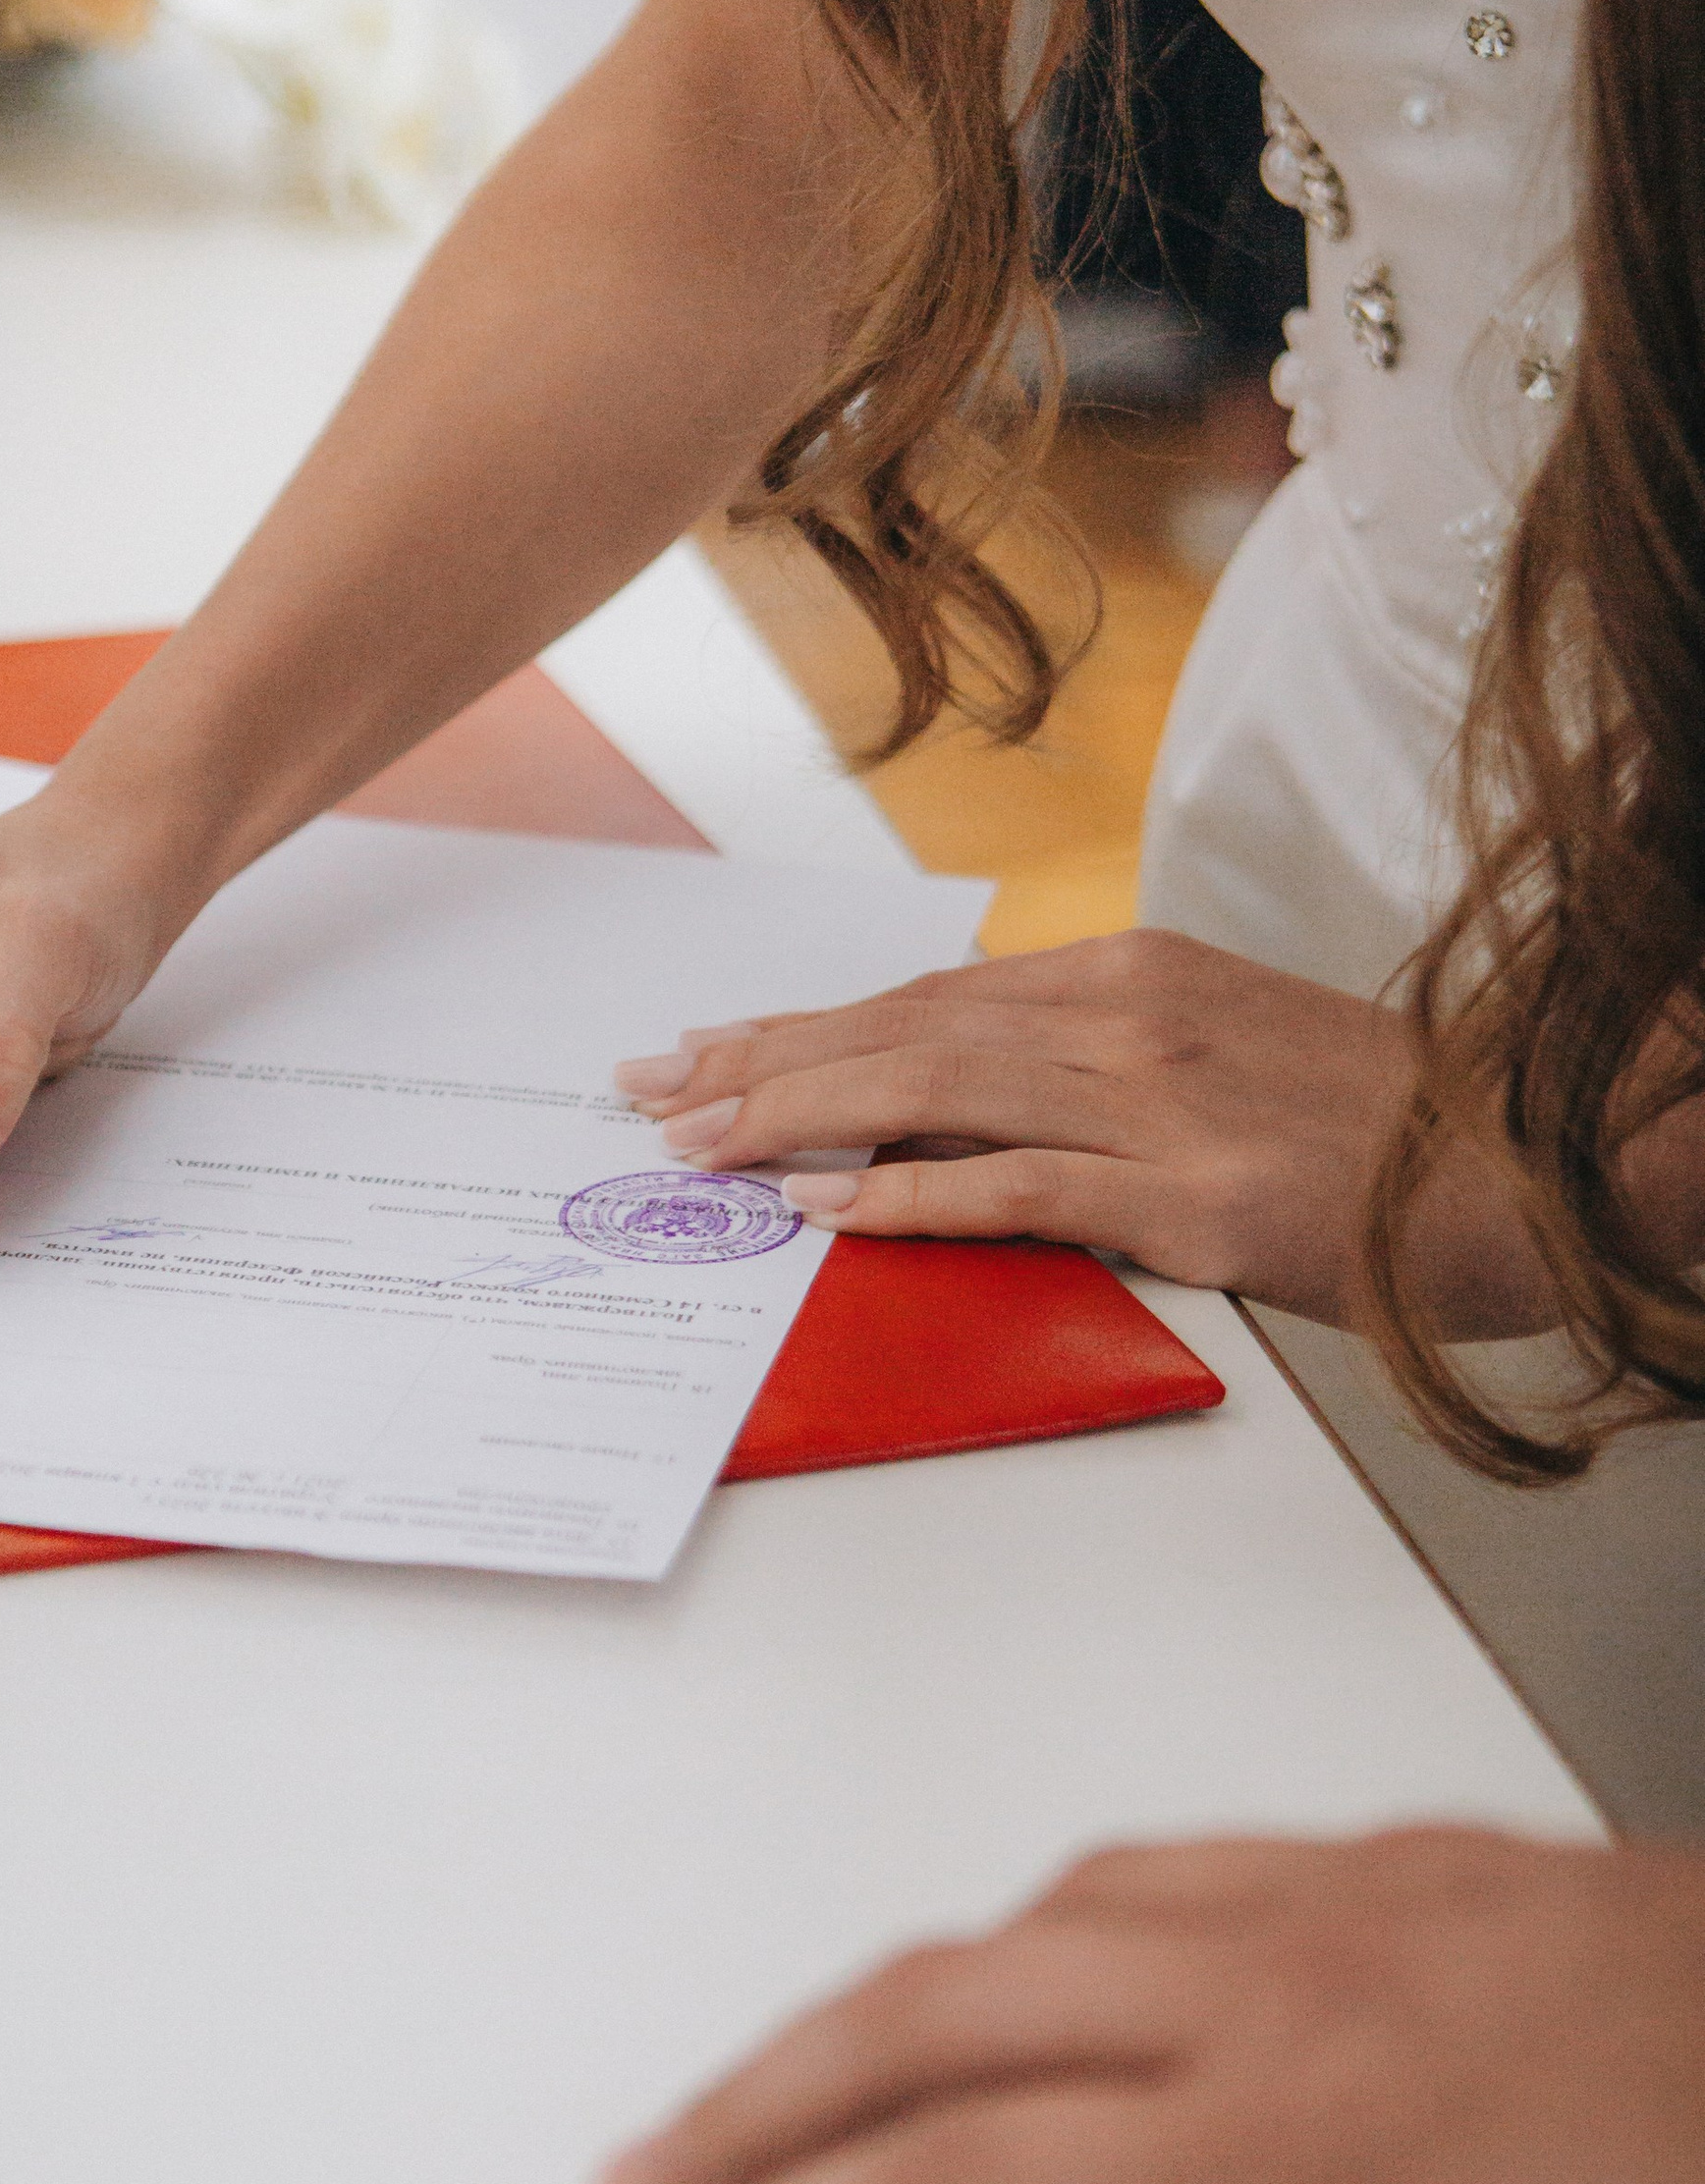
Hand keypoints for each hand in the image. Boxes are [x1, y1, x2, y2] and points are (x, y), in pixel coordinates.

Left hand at [617, 929, 1552, 1332]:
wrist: (1533, 1166)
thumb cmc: (1382, 1128)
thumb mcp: (1225, 1056)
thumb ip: (1095, 1069)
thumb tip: (952, 1115)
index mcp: (1134, 973)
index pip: (930, 994)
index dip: (806, 1025)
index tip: (707, 1048)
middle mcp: (1132, 1015)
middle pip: (906, 1028)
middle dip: (763, 1059)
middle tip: (650, 1089)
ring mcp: (1163, 1101)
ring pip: (935, 1090)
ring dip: (796, 1117)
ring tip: (695, 1141)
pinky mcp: (1194, 1197)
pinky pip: (1017, 1189)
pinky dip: (906, 1197)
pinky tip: (820, 1210)